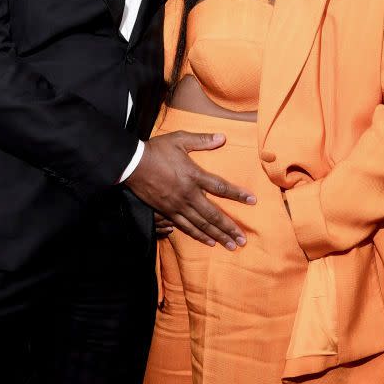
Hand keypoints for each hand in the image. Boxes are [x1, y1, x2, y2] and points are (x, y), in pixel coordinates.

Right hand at [125, 130, 255, 249]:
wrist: (131, 164)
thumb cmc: (156, 150)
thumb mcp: (179, 140)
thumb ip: (202, 140)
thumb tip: (223, 137)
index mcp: (193, 175)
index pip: (221, 187)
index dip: (238, 195)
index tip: (252, 201)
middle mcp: (188, 194)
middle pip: (213, 214)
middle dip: (229, 228)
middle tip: (243, 240)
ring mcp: (177, 205)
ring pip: (201, 225)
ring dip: (217, 236)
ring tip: (231, 246)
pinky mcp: (166, 212)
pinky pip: (185, 227)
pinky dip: (198, 235)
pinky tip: (209, 242)